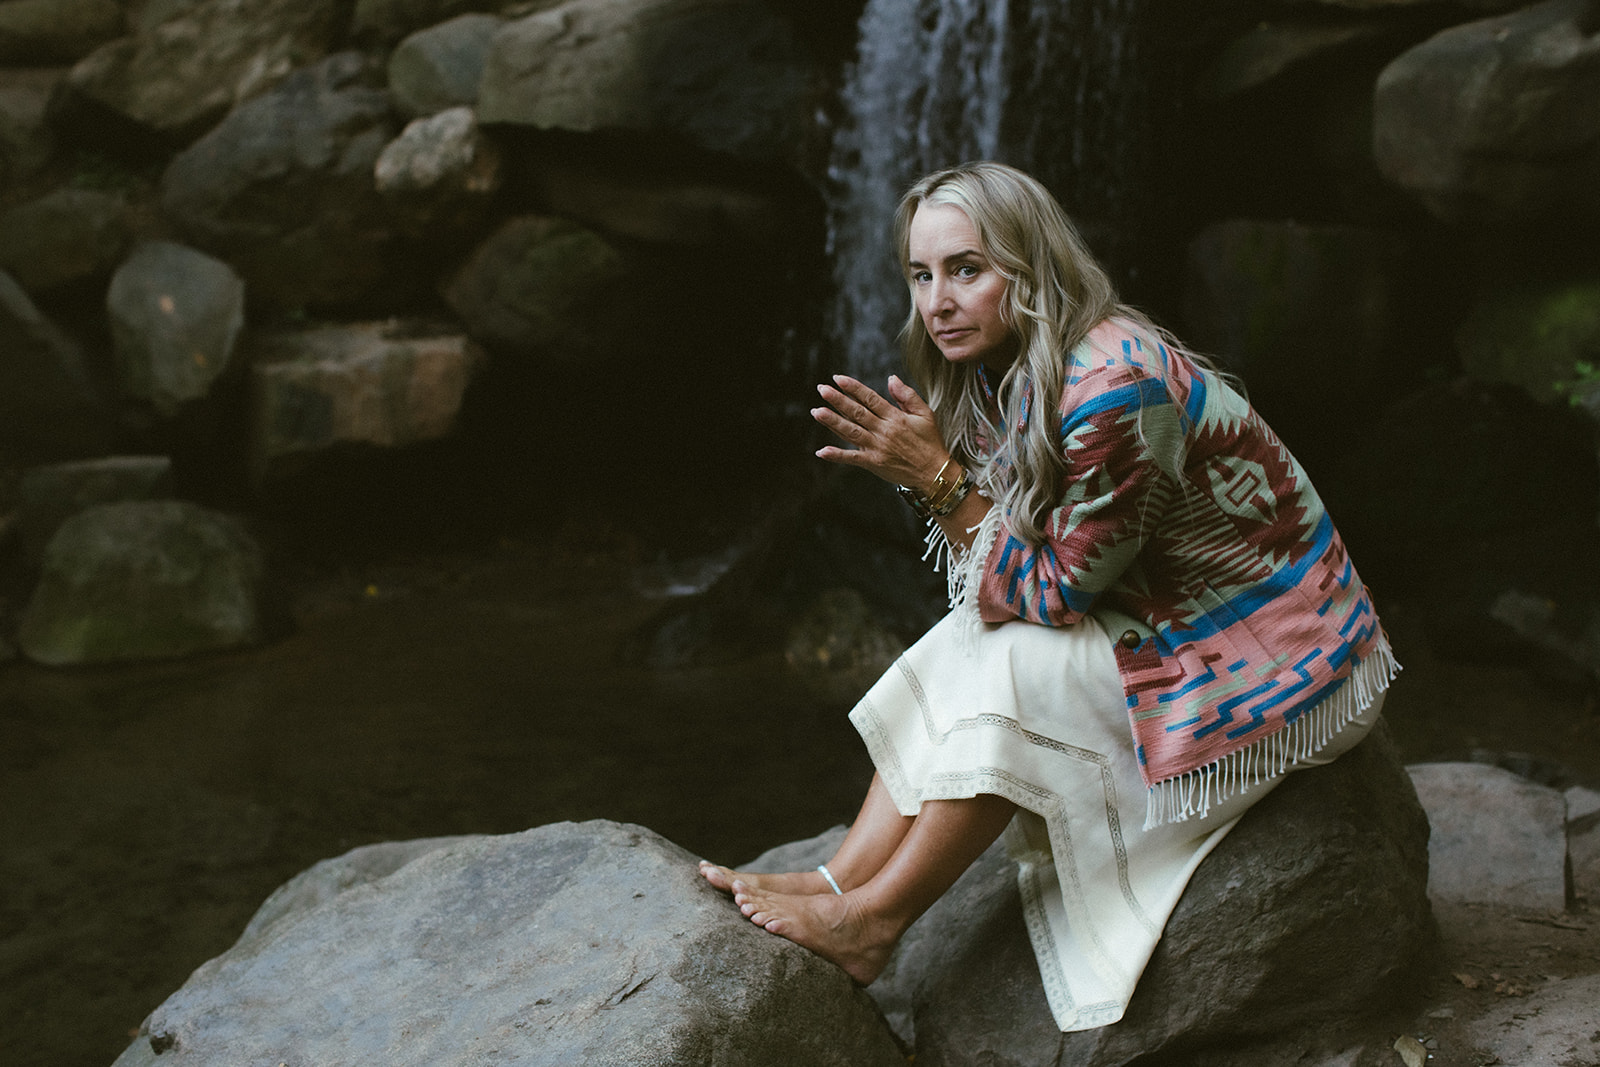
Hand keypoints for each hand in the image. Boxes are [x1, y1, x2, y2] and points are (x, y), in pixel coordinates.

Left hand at [812, 374, 949, 491]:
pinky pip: (852, 459)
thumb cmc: (930, 442)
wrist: (935, 472)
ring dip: (832, 422)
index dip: (853, 388)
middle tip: (822, 389)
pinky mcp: (874, 463)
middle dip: (838, 400)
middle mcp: (884, 431)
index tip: (838, 379)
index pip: (870, 398)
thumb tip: (891, 378)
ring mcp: (877, 447)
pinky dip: (837, 455)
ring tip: (817, 412)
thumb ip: (907, 395)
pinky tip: (821, 451)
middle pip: (857, 413)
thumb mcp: (926, 414)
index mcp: (895, 417)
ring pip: (851, 431)